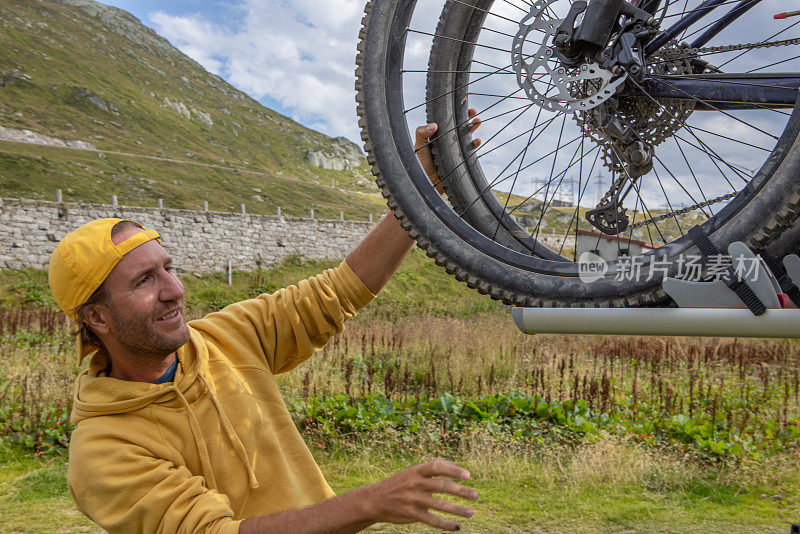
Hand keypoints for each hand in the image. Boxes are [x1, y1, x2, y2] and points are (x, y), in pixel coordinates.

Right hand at [361, 457, 477, 530]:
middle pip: (441, 486)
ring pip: (439, 505)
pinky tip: (456, 527)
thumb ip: (434, 468)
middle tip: (475, 495)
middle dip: (460, 491)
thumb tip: (457, 465)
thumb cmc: (399, 484)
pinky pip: (431, 520)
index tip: (468, 475)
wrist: (374, 500)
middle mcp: (415, 483)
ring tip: (470, 512)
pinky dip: (445, 524)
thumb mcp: (413, 472)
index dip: (453, 470)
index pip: (437, 466)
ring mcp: (412, 499)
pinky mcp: (411, 514)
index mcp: (416, 470)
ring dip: (457, 509)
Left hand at [415, 109, 481, 193]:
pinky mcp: (459, 160)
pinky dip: (474, 145)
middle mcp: (446, 142)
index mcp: (437, 136)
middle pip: (458, 127)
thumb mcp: (419, 146)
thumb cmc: (420, 164)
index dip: (454, 114)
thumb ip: (422, 134)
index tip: (461, 107)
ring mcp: (453, 151)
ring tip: (477, 121)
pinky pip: (469, 151)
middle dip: (467, 119)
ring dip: (472, 129)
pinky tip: (476, 141)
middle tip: (474, 111)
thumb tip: (434, 125)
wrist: (426, 183)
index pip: (447, 122)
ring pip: (465, 137)